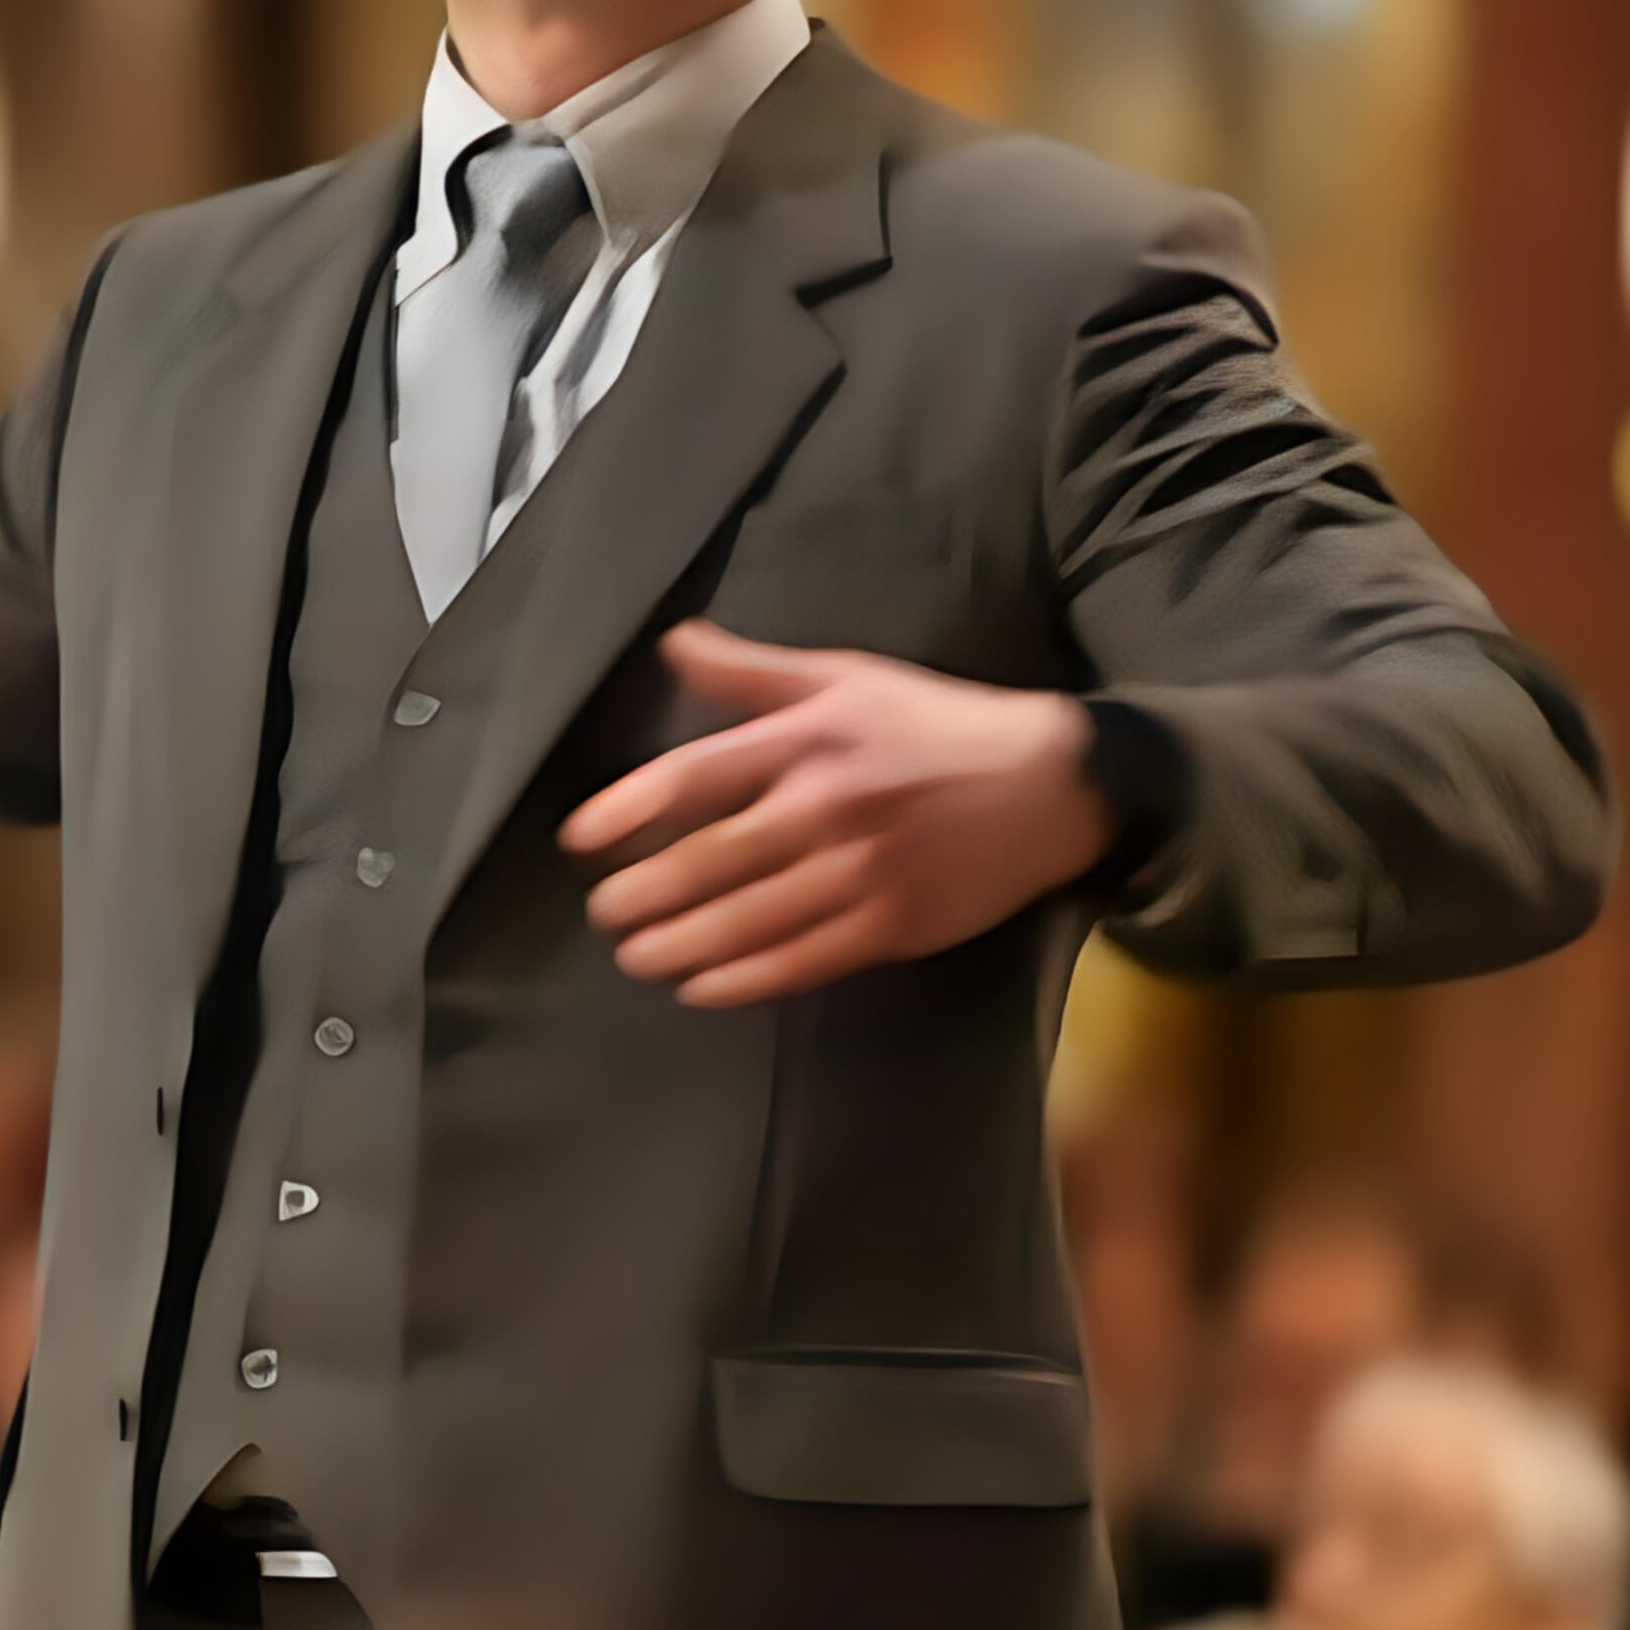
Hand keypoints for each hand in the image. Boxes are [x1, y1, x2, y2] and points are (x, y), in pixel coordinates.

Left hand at [560, 622, 1114, 1005]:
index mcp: (807, 740)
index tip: (579, 840)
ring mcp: (862, 874)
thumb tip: (672, 642)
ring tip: (634, 956)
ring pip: (750, 920)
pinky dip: (745, 979)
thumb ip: (752, 671)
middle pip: (711, 860)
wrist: (1051, 783)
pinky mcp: (894, 926)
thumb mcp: (844, 676)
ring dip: (680, 945)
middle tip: (601, 912)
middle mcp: (826, 808)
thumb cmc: (932, 724)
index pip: (694, 778)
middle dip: (642, 894)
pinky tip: (702, 987)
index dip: (626, 811)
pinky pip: (804, 961)